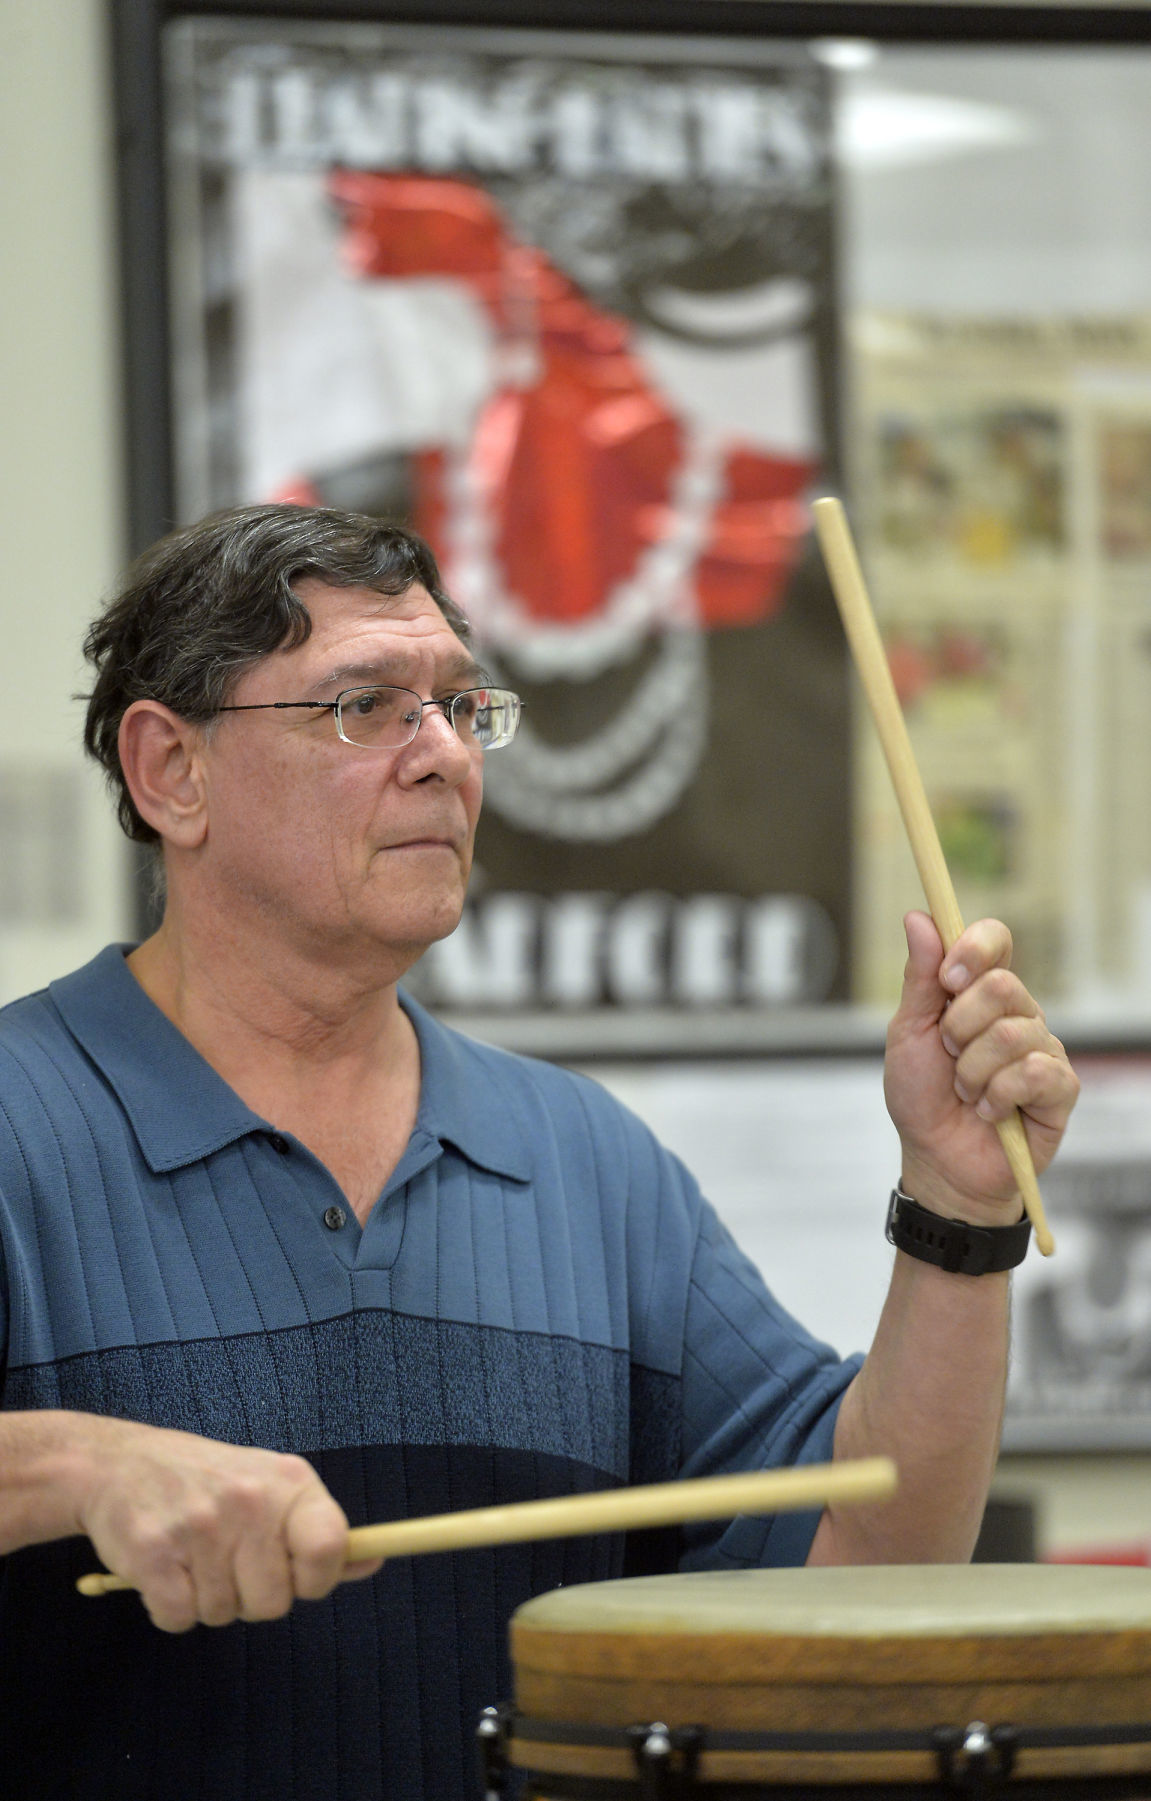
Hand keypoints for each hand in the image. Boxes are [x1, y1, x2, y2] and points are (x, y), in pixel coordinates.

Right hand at [71, 1416, 381, 1631]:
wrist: (122, 1464)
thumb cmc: (210, 1481)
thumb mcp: (273, 1487)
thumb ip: (320, 1530)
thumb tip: (374, 1558)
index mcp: (288, 1482)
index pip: (330, 1548)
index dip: (315, 1579)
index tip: (294, 1575)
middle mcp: (248, 1499)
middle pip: (273, 1603)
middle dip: (251, 1597)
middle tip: (229, 1561)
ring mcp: (198, 1525)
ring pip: (223, 1615)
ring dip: (208, 1600)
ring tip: (194, 1556)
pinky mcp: (151, 1552)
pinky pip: (179, 1619)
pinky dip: (171, 1608)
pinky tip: (167, 1569)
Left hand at [884, 912, 1078, 1224]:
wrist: (937, 1160)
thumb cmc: (921, 1097)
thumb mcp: (908, 1034)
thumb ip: (919, 978)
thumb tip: (918, 918)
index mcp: (980, 993)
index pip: (996, 939)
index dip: (974, 949)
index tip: (946, 979)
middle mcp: (1018, 1013)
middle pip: (1002, 986)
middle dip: (960, 1027)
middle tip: (948, 1056)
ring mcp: (1043, 1048)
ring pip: (1011, 1034)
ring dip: (972, 1072)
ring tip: (966, 1093)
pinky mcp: (1061, 1087)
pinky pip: (1034, 1073)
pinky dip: (999, 1096)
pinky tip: (992, 1112)